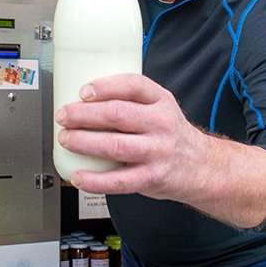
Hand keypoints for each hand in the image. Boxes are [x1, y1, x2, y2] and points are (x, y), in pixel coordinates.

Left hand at [55, 73, 265, 228]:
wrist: (201, 167)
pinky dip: (94, 180)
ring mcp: (157, 152)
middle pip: (117, 114)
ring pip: (114, 145)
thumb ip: (131, 101)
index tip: (82, 91)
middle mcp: (161, 124)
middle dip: (83, 114)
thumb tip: (83, 98)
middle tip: (64, 116)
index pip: (133, 85)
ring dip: (83, 142)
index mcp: (162, 101)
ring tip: (65, 139)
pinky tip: (78, 176)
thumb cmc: (170, 135)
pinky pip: (119, 180)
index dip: (104, 86)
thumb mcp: (161, 108)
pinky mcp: (151, 178)